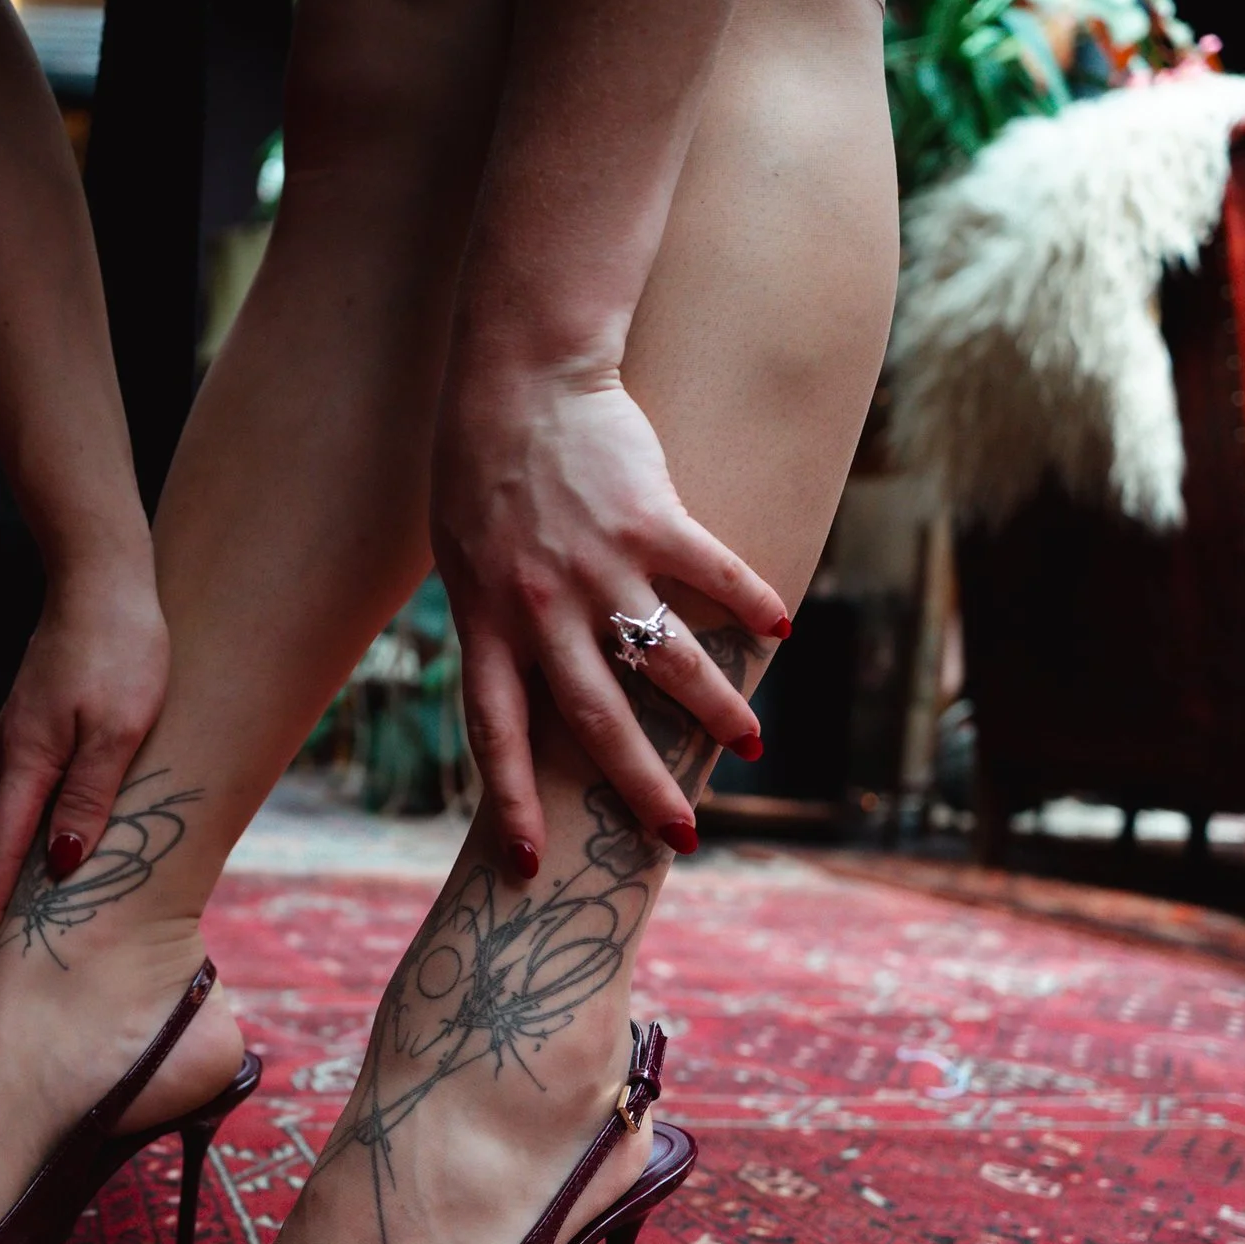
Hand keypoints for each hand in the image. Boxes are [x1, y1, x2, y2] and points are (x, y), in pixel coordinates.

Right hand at [0, 568, 169, 959]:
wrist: (103, 574)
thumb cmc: (122, 649)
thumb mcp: (118, 732)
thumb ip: (89, 799)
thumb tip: (61, 866)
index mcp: (30, 760)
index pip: (1, 850)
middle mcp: (17, 748)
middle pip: (5, 835)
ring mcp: (27, 727)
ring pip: (24, 803)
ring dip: (21, 854)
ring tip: (25, 902)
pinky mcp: (43, 710)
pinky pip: (39, 777)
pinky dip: (40, 814)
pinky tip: (56, 827)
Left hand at [431, 364, 788, 872]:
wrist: (519, 377)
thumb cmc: (482, 472)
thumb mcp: (464, 561)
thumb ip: (495, 625)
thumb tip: (524, 688)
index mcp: (487, 623)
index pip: (496, 734)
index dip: (511, 802)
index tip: (528, 867)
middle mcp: (542, 608)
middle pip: (597, 721)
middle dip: (642, 789)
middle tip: (682, 839)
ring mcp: (598, 565)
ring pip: (668, 661)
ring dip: (715, 710)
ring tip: (751, 745)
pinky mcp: (651, 518)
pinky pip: (713, 574)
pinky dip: (752, 603)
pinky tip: (780, 629)